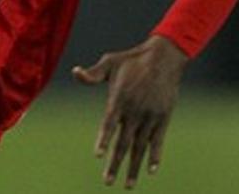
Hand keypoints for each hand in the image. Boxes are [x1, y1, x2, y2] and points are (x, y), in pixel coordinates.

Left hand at [73, 35, 189, 188]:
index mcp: (119, 99)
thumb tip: (75, 72)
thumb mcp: (109, 62)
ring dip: (134, 167)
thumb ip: (93, 74)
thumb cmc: (132, 60)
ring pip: (140, 147)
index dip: (104, 139)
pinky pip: (158, 141)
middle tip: (107, 182)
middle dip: (115, 164)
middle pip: (123, 143)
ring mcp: (150, 116)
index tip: (98, 155)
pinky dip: (155, 156)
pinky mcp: (163, 118)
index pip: (109, 124)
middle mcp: (135, 111)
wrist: (164, 57)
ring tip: (127, 185)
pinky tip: (151, 170)